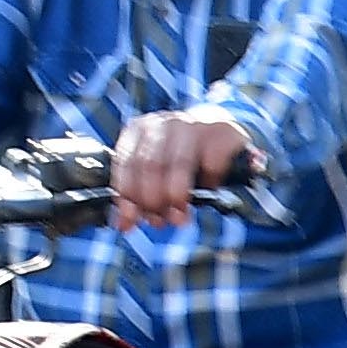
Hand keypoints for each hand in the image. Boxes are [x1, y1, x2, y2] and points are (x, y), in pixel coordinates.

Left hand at [113, 107, 254, 228]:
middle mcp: (163, 123)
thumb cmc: (183, 157)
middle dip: (152, 199)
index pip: (126, 163)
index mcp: (139, 130)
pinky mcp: (221, 130)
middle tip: (160, 221)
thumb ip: (138, 195)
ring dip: (177, 194)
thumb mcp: (156, 171)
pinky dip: (210, 182)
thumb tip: (124, 224)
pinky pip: (212, 162)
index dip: (127, 196)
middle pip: (150, 164)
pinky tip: (209, 189)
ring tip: (180, 216)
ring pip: (179, 162)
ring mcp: (193, 123)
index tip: (130, 221)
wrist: (221, 132)